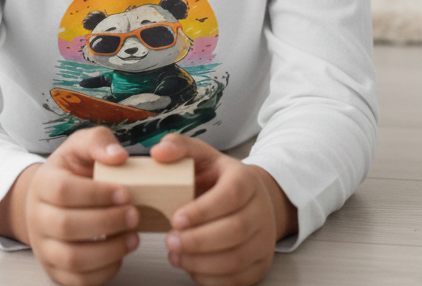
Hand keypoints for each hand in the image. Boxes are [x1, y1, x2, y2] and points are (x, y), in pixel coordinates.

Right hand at [0, 127, 139, 285]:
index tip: (125, 192)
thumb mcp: (80, 147)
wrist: (48, 201)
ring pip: (72, 258)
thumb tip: (118, 156)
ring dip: (109, 250)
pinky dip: (104, 271)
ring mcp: (45, 248)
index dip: (96, 194)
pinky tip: (121, 252)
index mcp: (43, 184)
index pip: (63, 191)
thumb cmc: (70, 172)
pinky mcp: (56, 270)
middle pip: (67, 226)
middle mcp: (38, 218)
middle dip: (106, 222)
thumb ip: (98, 142)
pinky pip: (78, 280)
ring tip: (133, 236)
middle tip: (134, 215)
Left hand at [151, 133, 297, 285]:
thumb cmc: (220, 179)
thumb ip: (179, 148)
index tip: (175, 218)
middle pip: (235, 231)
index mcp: (246, 180)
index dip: (203, 210)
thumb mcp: (202, 156)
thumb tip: (158, 152)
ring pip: (236, 259)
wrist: (252, 200)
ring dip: (201, 262)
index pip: (231, 195)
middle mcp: (260, 210)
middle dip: (198, 241)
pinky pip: (237, 280)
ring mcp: (263, 240)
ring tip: (175, 255)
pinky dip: (210, 278)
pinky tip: (191, 266)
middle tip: (170, 241)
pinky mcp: (259, 265)